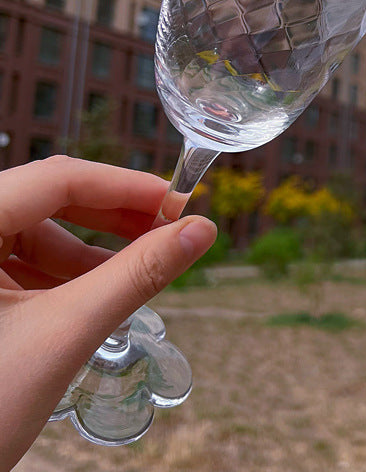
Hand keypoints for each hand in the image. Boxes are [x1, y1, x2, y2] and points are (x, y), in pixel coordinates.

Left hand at [0, 156, 215, 469]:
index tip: (177, 203)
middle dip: (112, 218)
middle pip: (46, 200)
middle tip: (167, 232)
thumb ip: (137, 275)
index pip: (56, 178)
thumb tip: (201, 231)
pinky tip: (91, 297)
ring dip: (88, 251)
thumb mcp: (65, 334)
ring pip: (33, 232)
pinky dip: (60, 274)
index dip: (124, 186)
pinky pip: (16, 262)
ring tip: (133, 275)